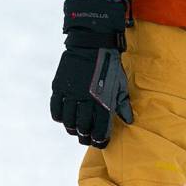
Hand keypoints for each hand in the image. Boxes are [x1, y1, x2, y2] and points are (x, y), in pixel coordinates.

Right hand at [50, 0, 133, 146]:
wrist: (92, 44)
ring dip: (72, 129)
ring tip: (76, 130)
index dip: (99, 140)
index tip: (99, 142)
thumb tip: (129, 121)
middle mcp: (86, 100)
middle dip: (85, 137)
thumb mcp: (120, 84)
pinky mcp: (59, 87)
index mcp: (103, 101)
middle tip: (86, 138)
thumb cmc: (110, 65)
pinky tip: (64, 118)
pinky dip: (59, 117)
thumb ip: (123, 104)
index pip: (99, 129)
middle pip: (83, 128)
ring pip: (68, 121)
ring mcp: (71, 93)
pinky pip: (56, 109)